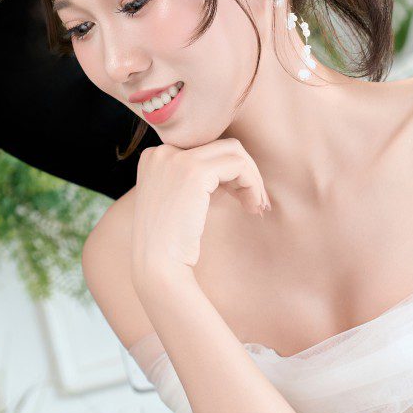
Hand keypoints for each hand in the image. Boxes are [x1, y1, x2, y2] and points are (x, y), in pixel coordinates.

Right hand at [131, 139, 269, 287]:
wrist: (157, 266)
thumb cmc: (172, 241)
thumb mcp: (182, 199)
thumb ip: (201, 178)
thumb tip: (239, 168)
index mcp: (155, 156)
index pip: (204, 149)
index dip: (228, 172)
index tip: (241, 197)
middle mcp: (162, 151)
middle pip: (221, 146)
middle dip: (245, 171)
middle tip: (256, 201)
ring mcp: (176, 159)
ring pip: (233, 151)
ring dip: (252, 178)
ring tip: (257, 206)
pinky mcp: (193, 172)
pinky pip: (238, 165)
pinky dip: (252, 184)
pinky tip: (252, 206)